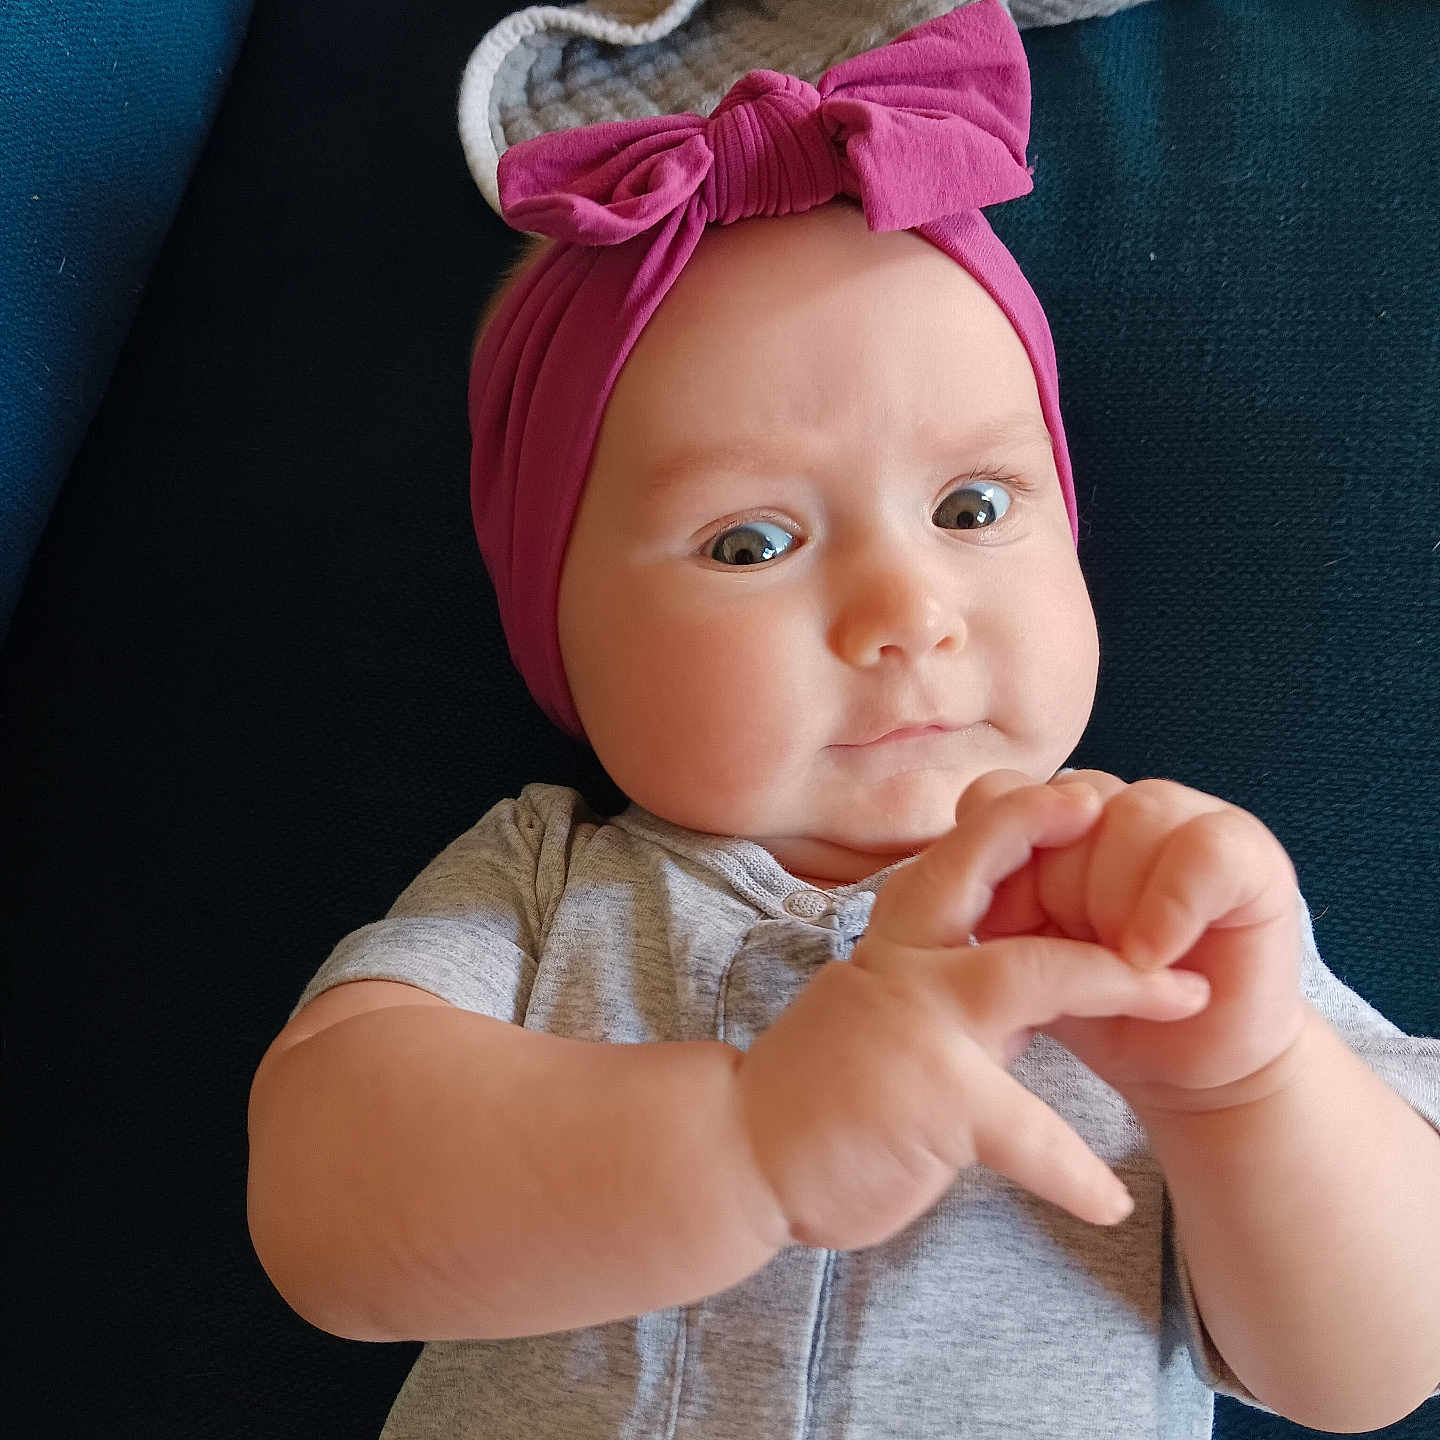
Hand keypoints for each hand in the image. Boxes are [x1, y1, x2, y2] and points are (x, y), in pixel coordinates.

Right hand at [735, 782, 1210, 1251]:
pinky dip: (1074, 1171)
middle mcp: (902, 966)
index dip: (1010, 821)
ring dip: (1118, 980)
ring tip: (1189, 998)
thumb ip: (953, 998)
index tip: (1072, 796)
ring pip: (1028, 974)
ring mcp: (916, 1025)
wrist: (741, 1152)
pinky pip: (1027, 1131)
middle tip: (1108, 808)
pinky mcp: (934, 1099)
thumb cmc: (822, 1088)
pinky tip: (1110, 1200)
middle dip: (1040, 832)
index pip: (951, 862)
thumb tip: (1025, 998)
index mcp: (894, 945)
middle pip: (973, 873)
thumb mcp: (887, 1019)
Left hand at [962, 769, 1308, 1113]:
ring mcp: (1185, 816)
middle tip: (1080, 956)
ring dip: (1113, 905)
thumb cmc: (1096, 1006)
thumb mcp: (1021, 951)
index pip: (1000, 795)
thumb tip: (973, 859)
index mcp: (1053, 817)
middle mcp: (1116, 802)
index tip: (1006, 929)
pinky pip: (1202, 850)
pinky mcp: (1248, 851)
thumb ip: (992, 892)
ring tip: (1124, 962)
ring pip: (1129, 818)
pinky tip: (1157, 955)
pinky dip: (1171, 907)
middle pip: (1063, 806)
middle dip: (1057, 894)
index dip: (996, 862)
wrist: (1182, 1066)